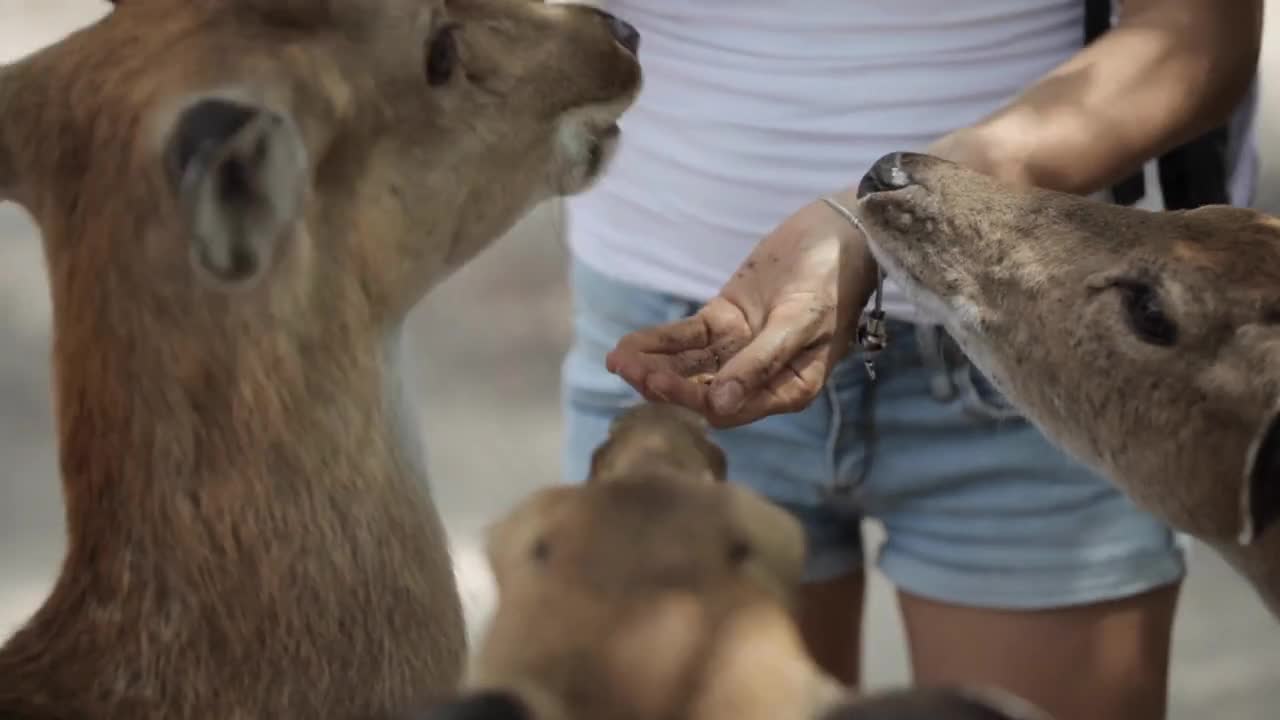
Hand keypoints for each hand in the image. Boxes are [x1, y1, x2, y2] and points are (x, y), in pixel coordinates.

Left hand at [605, 188, 878, 427]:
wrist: (843, 230)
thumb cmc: (832, 279)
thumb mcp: (799, 322)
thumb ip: (759, 363)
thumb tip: (719, 405)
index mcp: (788, 388)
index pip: (729, 406)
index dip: (691, 397)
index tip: (656, 383)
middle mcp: (760, 376)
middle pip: (702, 388)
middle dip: (664, 382)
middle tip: (625, 370)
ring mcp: (740, 348)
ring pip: (690, 364)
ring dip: (655, 364)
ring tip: (616, 359)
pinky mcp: (726, 320)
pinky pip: (688, 338)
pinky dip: (660, 341)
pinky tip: (629, 345)